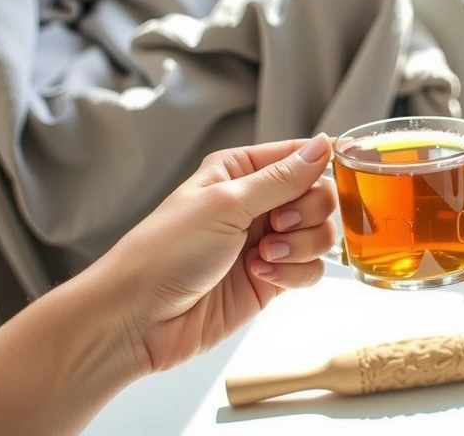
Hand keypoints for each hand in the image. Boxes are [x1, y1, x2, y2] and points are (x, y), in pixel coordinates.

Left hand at [106, 133, 337, 372]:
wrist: (138, 319)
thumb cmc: (165, 252)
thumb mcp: (227, 203)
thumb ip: (283, 177)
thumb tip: (324, 145)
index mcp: (241, 171)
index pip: (301, 156)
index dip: (320, 166)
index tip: (326, 181)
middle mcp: (258, 203)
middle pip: (321, 196)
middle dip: (307, 213)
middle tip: (275, 225)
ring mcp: (268, 242)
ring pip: (322, 234)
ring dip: (300, 246)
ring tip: (263, 257)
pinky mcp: (273, 279)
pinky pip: (311, 270)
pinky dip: (294, 273)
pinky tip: (262, 276)